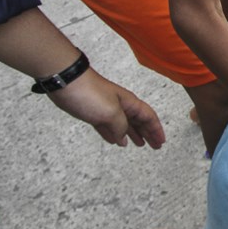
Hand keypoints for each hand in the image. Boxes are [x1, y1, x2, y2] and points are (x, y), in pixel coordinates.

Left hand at [48, 69, 165, 148]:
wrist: (66, 82)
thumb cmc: (90, 93)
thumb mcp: (111, 112)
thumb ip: (120, 126)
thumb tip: (122, 138)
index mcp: (129, 103)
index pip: (148, 117)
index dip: (156, 130)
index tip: (161, 142)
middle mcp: (120, 106)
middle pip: (139, 121)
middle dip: (148, 133)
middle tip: (155, 146)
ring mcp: (106, 109)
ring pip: (124, 125)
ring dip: (133, 134)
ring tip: (139, 144)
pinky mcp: (93, 113)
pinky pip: (108, 127)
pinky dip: (114, 135)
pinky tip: (115, 141)